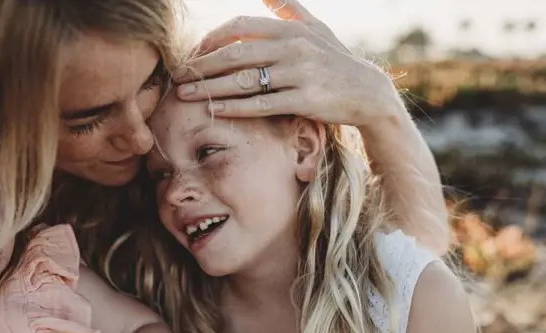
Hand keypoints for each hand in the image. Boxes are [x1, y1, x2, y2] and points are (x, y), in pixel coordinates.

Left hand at [174, 0, 403, 126]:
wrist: (367, 93)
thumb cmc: (336, 60)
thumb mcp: (316, 28)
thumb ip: (289, 9)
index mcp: (290, 30)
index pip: (240, 27)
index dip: (212, 39)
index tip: (194, 53)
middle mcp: (293, 48)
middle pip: (235, 55)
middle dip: (202, 66)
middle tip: (178, 76)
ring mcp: (299, 75)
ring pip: (245, 81)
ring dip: (211, 88)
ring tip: (186, 95)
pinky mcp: (304, 101)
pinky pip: (262, 105)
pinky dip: (236, 107)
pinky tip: (214, 110)